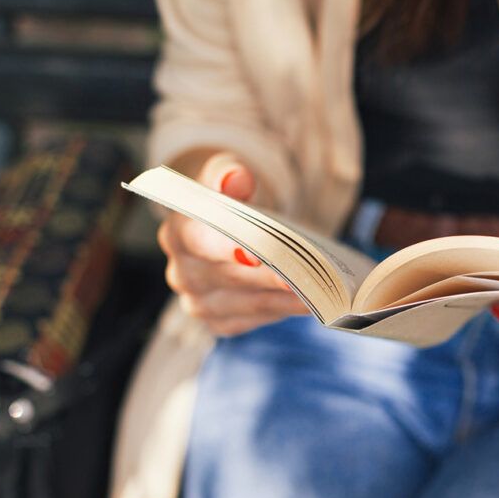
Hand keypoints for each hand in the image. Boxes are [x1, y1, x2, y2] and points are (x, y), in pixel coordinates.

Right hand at [157, 152, 308, 335]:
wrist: (229, 228)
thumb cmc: (230, 201)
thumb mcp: (228, 176)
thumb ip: (229, 174)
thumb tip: (236, 178)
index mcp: (177, 234)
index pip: (200, 242)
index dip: (228, 249)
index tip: (258, 256)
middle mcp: (182, 274)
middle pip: (230, 278)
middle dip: (271, 276)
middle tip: (309, 274)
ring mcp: (199, 304)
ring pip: (249, 304)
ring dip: (286, 298)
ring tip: (321, 290)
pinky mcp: (220, 323)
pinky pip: (256, 319)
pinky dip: (284, 309)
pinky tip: (310, 300)